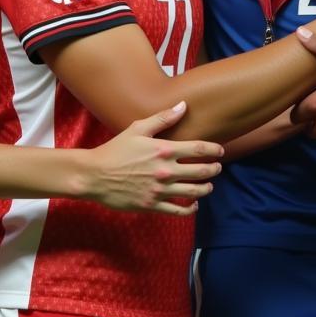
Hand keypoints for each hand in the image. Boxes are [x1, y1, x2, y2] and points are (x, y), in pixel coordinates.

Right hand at [86, 101, 222, 214]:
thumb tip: (183, 105)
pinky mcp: (152, 205)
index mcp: (164, 150)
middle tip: (218, 168)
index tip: (220, 151)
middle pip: (201, 172)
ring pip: (193, 192)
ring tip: (209, 186)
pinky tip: (194, 205)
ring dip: (206, 188)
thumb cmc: (115, 150)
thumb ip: (162, 118)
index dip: (214, 150)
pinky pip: (178, 210)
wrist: (94, 175)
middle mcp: (165, 171)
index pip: (199, 149)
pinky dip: (190, 209)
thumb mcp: (137, 129)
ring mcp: (160, 190)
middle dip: (214, 170)